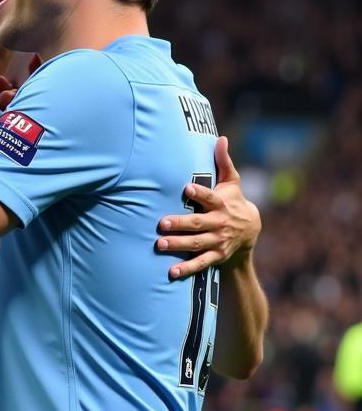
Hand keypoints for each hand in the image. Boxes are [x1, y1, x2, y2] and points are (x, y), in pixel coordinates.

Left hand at [157, 136, 261, 278]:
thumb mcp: (231, 182)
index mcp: (222, 203)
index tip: (187, 188)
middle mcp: (219, 223)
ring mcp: (218, 241)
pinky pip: (200, 263)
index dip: (200, 193)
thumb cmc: (232, 201)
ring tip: (159, 244)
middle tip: (162, 223)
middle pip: (198, 223)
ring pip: (197, 244)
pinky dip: (187, 269)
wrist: (250, 232)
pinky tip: (171, 272)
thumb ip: (223, 162)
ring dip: (178, 245)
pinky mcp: (216, 256)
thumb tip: (220, 138)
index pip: (210, 197)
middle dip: (181, 224)